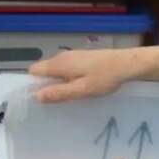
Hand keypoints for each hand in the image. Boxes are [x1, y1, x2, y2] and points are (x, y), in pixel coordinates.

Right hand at [28, 45, 158, 102]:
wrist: (125, 64)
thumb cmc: (104, 78)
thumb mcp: (82, 89)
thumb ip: (60, 93)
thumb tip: (37, 96)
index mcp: (58, 64)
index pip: (33, 71)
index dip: (33, 84)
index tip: (39, 99)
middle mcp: (62, 57)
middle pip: (44, 71)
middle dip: (46, 85)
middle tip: (55, 102)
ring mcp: (72, 56)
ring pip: (56, 70)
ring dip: (59, 83)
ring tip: (68, 98)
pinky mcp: (82, 57)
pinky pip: (67, 69)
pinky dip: (68, 78)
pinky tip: (80, 88)